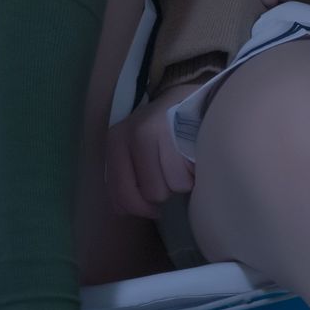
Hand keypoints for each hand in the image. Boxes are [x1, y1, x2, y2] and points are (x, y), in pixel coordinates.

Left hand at [106, 80, 198, 219]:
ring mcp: (155, 131)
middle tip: (170, 176)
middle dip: (165, 192)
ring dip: (181, 181)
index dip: (140, 209)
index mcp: (115, 142)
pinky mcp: (181, 130)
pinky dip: (194, 172)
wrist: (189, 98)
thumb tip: (122, 211)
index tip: (152, 208)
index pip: (121, 194)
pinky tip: (192, 156)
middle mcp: (132, 135)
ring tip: (182, 161)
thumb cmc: (161, 131)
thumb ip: (126, 179)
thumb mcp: (135, 151)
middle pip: (151, 194)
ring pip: (172, 187)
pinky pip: (189, 175)